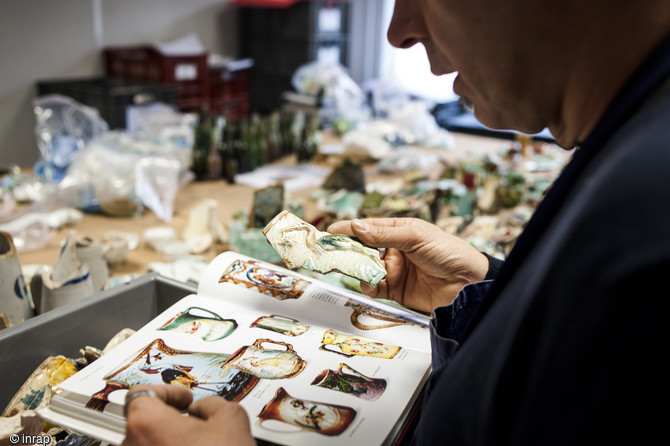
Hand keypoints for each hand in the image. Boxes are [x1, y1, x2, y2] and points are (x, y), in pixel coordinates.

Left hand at [122, 385, 254, 445]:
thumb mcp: (232, 420)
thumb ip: (212, 403)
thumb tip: (205, 408)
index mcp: (146, 424)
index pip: (142, 394)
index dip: (168, 393)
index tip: (183, 399)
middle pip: (143, 425)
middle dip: (170, 422)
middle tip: (194, 425)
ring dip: (169, 445)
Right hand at [327, 218, 489, 311]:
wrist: (468, 283)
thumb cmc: (449, 252)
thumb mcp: (416, 237)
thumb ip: (384, 235)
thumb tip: (357, 226)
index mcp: (398, 231)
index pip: (367, 228)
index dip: (348, 229)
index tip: (329, 232)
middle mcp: (393, 250)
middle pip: (361, 249)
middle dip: (346, 251)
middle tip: (331, 253)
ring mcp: (393, 270)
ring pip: (365, 269)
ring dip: (356, 269)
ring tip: (349, 269)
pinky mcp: (396, 290)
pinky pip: (374, 288)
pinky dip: (367, 286)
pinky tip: (368, 283)